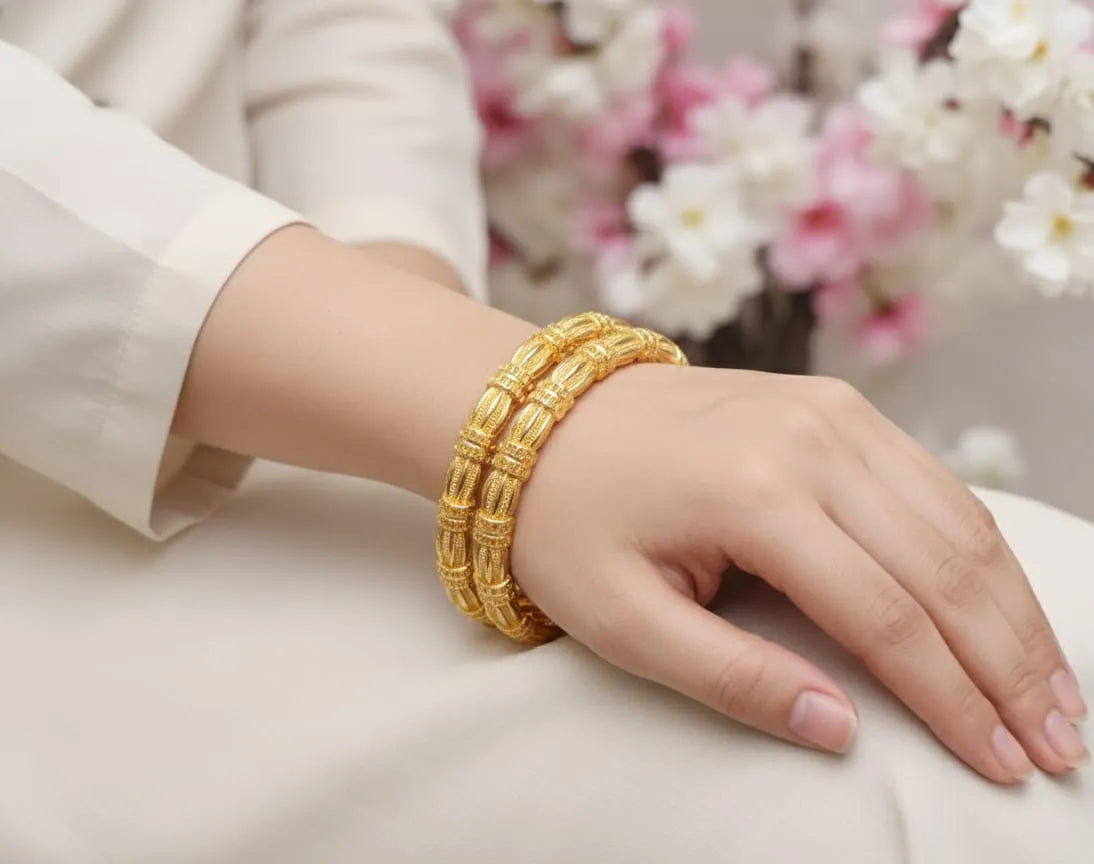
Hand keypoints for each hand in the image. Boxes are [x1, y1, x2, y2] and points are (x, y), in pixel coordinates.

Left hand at [511, 364, 1089, 782]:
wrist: (542, 418)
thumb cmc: (569, 521)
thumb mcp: (622, 619)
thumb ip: (734, 679)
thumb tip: (841, 730)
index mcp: (756, 495)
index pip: (888, 618)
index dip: (955, 702)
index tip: (1003, 766)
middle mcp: (812, 440)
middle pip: (947, 567)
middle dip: (1013, 664)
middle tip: (1061, 743)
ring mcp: (830, 411)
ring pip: (958, 519)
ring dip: (1014, 608)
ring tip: (1056, 688)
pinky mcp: (834, 404)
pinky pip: (931, 481)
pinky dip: (978, 550)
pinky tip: (1004, 603)